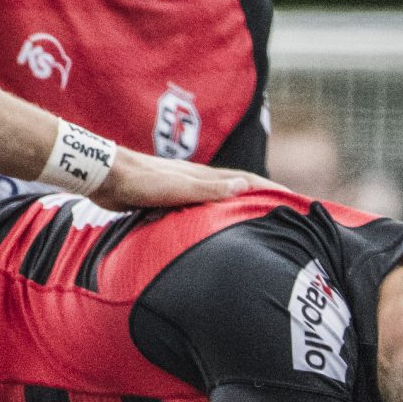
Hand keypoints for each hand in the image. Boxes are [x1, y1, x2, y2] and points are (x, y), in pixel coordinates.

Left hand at [97, 151, 279, 209]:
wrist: (106, 176)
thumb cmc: (141, 182)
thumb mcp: (178, 187)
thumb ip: (209, 189)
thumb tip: (245, 187)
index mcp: (205, 176)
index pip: (246, 181)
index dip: (271, 189)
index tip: (295, 198)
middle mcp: (198, 179)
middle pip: (237, 187)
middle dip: (262, 195)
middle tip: (283, 210)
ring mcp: (184, 188)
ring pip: (219, 198)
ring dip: (239, 205)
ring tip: (256, 219)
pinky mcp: (170, 198)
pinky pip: (201, 208)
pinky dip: (215, 214)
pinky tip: (213, 225)